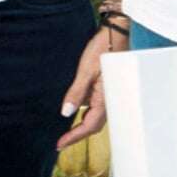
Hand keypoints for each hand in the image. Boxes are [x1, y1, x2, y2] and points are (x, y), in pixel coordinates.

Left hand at [56, 25, 127, 150]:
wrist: (117, 32)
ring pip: (96, 114)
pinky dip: (87, 109)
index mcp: (106, 97)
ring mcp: (111, 92)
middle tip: (62, 140)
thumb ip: (76, 92)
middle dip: (78, 134)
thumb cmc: (102, 48)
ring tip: (66, 126)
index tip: (60, 144)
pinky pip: (98, 104)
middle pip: (94, 124)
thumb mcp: (85, 70)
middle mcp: (111, 98)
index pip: (89, 125)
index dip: (74, 136)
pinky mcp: (109, 86)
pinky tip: (78, 105)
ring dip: (83, 121)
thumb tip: (66, 113)